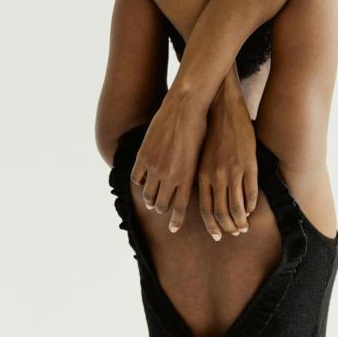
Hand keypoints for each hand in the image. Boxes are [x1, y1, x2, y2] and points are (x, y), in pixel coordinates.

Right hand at [130, 91, 206, 230]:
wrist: (186, 107)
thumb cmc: (200, 129)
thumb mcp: (201, 155)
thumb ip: (193, 173)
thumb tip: (190, 187)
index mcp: (187, 177)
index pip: (179, 208)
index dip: (175, 221)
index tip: (173, 229)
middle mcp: (170, 175)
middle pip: (162, 204)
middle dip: (162, 210)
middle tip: (162, 211)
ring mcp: (155, 166)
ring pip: (148, 194)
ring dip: (150, 199)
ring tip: (152, 201)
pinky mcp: (143, 155)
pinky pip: (136, 177)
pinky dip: (139, 183)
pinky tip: (142, 182)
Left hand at [196, 95, 258, 240]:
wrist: (223, 109)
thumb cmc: (209, 132)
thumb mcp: (199, 156)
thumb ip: (202, 177)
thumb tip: (204, 199)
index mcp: (202, 175)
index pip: (206, 210)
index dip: (212, 226)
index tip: (217, 235)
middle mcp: (216, 176)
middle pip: (222, 212)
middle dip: (228, 228)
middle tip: (234, 234)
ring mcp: (234, 171)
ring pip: (238, 206)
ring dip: (241, 221)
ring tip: (244, 227)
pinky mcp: (250, 164)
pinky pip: (251, 192)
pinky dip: (251, 205)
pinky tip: (251, 209)